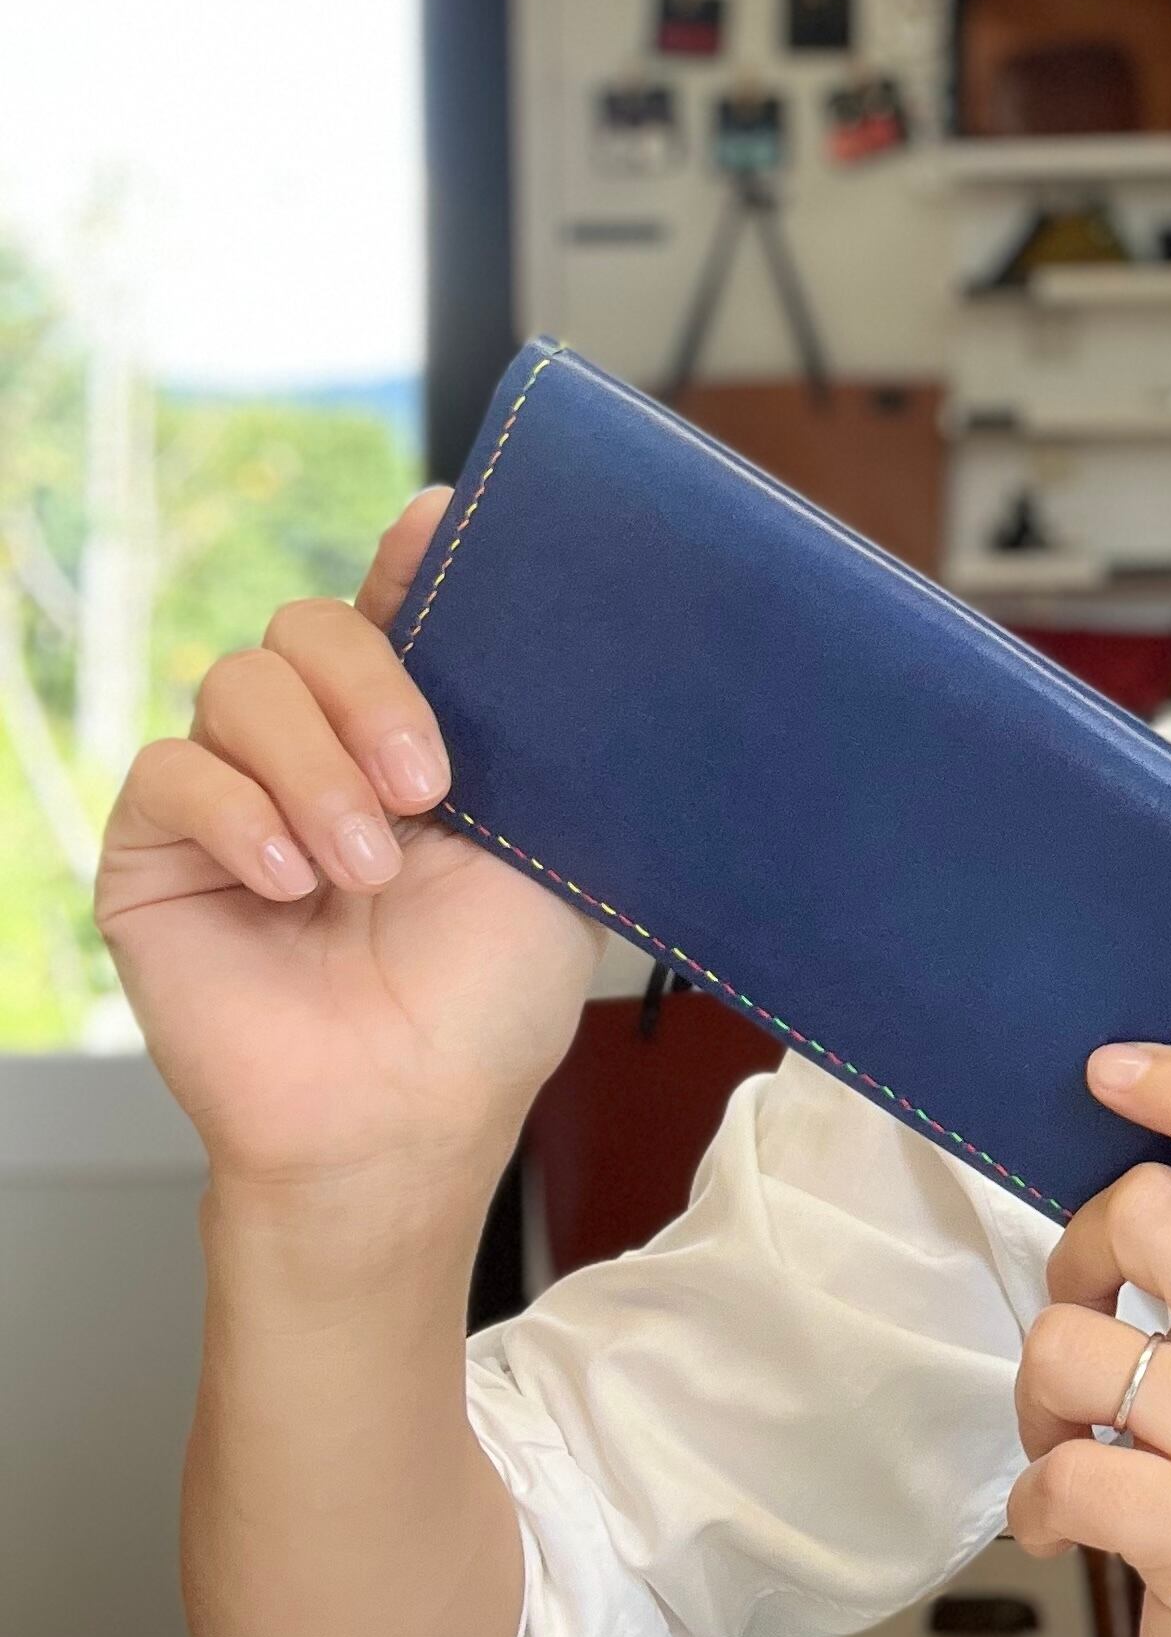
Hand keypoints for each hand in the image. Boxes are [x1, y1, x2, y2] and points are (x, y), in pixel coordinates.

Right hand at [94, 486, 602, 1208]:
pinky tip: (290, 885)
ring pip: (240, 685)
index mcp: (415, 733)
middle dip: (372, 690)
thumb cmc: (489, 1000)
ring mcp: (234, 794)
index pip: (394, 608)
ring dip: (315, 771)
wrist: (408, 1114)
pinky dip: (240, 815)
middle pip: (307, 626)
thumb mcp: (546, 845)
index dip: (410, 557)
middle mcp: (318, 748)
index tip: (439, 523)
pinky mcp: (157, 851)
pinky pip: (172, 771)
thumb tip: (537, 611)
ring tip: (365, 869)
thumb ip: (532, 731)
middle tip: (428, 786)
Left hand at [1009, 1044, 1170, 1636]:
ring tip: (1078, 1444)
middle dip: (1075, 1259)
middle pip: (1148, 1212)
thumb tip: (1121, 1161)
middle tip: (1090, 1321)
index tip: (1110, 1068)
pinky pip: (1061, 1475)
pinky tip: (1071, 1521)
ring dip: (1037, 1404)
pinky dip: (1036, 1505)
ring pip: (1071, 1347)